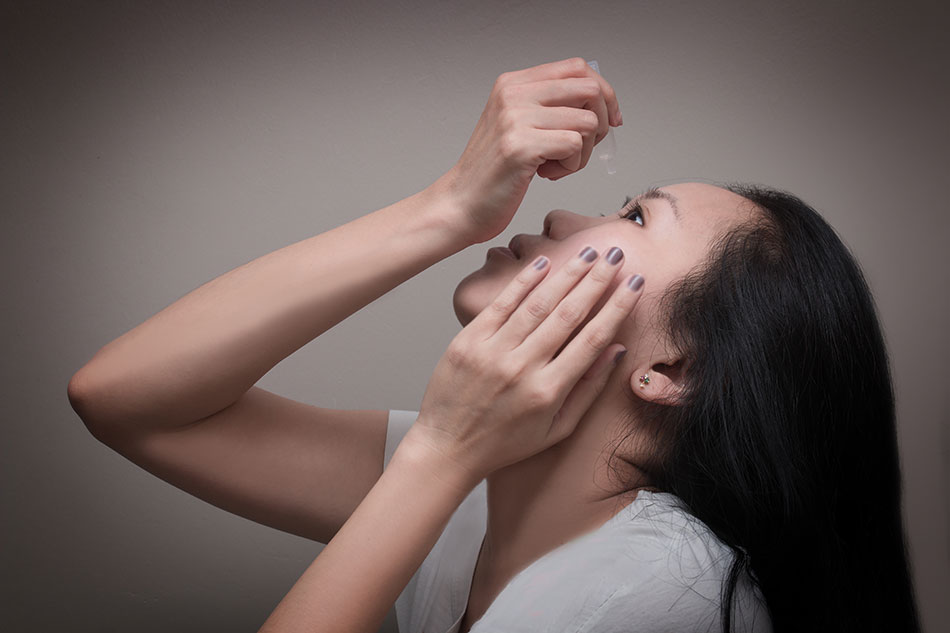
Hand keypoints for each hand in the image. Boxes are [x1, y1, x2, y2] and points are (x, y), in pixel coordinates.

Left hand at [409, 246, 642, 485]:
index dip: (617, 308)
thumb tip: (617, 350)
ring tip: (588, 254)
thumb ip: (588, 390)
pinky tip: (543, 264)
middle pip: (568, 314)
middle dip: (596, 281)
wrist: (447, 447)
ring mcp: (492, 353)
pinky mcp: (467, 342)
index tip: (635, 284)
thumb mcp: (557, 429)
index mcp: (548, 391)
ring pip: (537, 304)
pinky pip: (501, 305)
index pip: (592, 340)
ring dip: (566, 274)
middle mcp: (522, 368)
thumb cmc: (504, 443)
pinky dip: (523, 282)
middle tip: (615, 255)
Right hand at [434, 57, 622, 244]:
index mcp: (512, 83)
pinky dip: (570, 167)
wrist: (460, 204)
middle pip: (589, 89)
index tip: (609, 118)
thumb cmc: (493, 172)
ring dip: (582, 152)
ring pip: (586, 122)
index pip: (577, 68)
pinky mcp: (521, 146)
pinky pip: (574, 146)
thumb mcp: (516, 125)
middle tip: (582, 147)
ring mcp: (515, 119)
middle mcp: (513, 94)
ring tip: (555, 165)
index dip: (603, 92)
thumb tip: (600, 99)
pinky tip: (546, 174)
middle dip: (600, 122)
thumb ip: (548, 106)